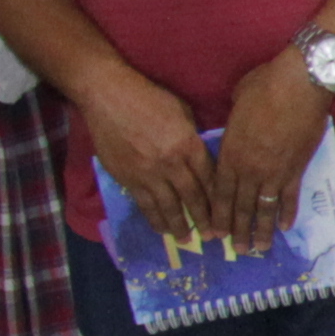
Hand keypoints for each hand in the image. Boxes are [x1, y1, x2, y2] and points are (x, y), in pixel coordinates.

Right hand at [80, 69, 215, 244]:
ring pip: (168, 206)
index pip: (209, 178)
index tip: (227, 213)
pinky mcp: (127, 177)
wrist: (107, 96)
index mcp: (188, 145)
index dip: (219, 199)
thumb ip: (192, 138)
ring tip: (188, 240)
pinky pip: (144, 204)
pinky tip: (161, 229)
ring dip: (179, 225)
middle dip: (204, 218)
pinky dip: (154, 218)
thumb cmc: (148, 97)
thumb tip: (200, 157)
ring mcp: (147, 173)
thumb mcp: (182, 112)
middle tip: (212, 236)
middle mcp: (171, 163)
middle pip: (192, 197)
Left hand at [211, 56, 334, 248]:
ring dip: (260, 230)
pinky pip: (289, 197)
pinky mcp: (296, 168)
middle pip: (239, 205)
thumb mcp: (236, 104)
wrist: (299, 85)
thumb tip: (237, 126)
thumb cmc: (264, 87)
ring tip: (258, 248)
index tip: (213, 232)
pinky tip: (284, 227)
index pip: (219, 191)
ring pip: (263, 208)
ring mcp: (274, 171)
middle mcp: (249, 168)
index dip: (216, 214)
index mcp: (230, 152)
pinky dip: (287, 213)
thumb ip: (234, 124)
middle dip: (236, 229)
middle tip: (235, 249)